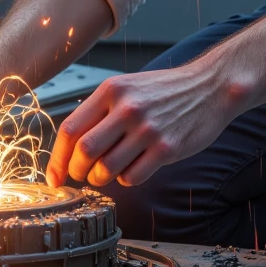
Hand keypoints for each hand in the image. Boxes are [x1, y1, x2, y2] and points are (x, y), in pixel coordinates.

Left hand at [46, 63, 240, 188]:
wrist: (211, 86)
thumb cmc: (166, 90)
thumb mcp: (128, 87)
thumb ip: (101, 111)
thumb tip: (71, 145)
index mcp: (111, 90)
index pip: (70, 129)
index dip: (57, 158)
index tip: (54, 176)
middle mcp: (127, 108)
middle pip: (84, 151)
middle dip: (77, 171)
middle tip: (81, 175)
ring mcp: (147, 129)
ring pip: (106, 169)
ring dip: (100, 178)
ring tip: (106, 173)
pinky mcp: (167, 149)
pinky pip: (132, 177)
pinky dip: (126, 179)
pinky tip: (133, 168)